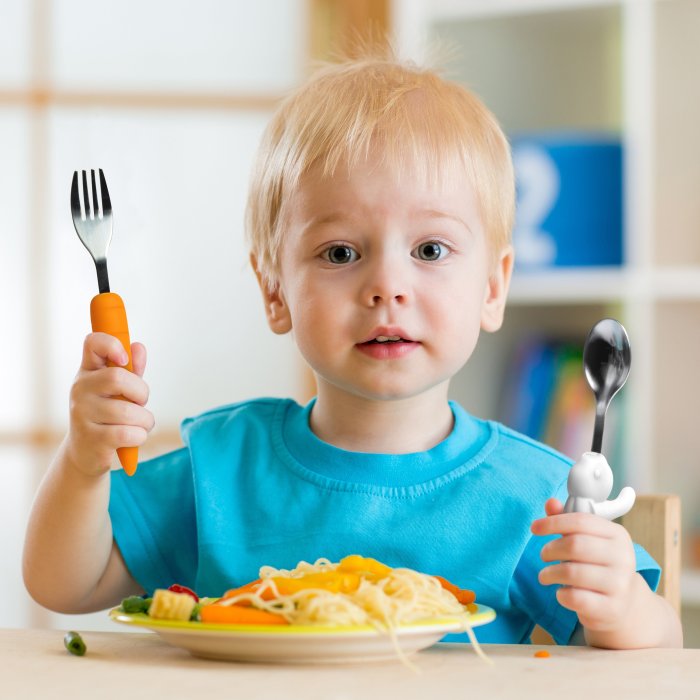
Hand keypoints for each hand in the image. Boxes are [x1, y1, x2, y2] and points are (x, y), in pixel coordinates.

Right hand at [66, 332, 154, 475]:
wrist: (86, 453)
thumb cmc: (108, 415)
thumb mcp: (120, 390)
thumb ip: (132, 369)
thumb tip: (138, 347)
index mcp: (88, 371)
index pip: (93, 343)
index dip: (111, 344)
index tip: (124, 359)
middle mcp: (80, 389)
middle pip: (118, 377)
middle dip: (141, 392)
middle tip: (140, 402)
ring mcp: (82, 414)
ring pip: (129, 411)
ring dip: (145, 420)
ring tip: (139, 424)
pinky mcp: (91, 439)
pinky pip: (129, 433)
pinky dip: (140, 436)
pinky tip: (133, 437)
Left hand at [531, 498, 637, 633]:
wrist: (623, 604)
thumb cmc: (597, 564)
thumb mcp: (586, 540)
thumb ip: (566, 520)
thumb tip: (550, 503)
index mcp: (618, 535)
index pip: (581, 521)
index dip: (553, 523)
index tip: (534, 528)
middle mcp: (623, 558)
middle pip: (575, 545)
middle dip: (551, 549)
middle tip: (543, 555)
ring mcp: (620, 585)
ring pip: (572, 572)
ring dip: (550, 573)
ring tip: (545, 575)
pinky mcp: (612, 608)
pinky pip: (575, 598)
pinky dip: (561, 594)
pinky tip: (561, 592)